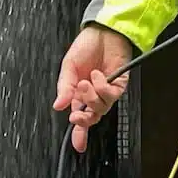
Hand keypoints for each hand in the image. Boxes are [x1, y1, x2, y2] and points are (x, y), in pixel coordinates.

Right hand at [54, 25, 134, 152]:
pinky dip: (102, 87)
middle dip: (84, 120)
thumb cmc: (86, 46)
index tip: (78, 146)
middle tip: (77, 115)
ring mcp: (107, 91)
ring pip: (101, 108)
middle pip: (91, 117)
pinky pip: (111, 96)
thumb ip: (64, 87)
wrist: (103, 32)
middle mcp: (93, 95)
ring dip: (91, 97)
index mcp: (78, 93)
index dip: (79, 133)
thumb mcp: (68, 67)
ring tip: (85, 82)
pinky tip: (97, 76)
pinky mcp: (119, 85)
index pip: (79, 116)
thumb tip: (58, 106)